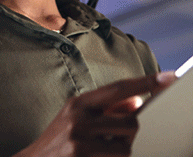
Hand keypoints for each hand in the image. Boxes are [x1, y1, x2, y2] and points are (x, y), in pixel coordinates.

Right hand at [13, 72, 176, 156]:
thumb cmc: (58, 141)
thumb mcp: (77, 119)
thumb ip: (106, 110)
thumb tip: (136, 103)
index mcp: (79, 103)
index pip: (118, 88)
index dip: (145, 82)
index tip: (167, 78)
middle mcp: (79, 118)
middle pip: (131, 121)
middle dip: (130, 132)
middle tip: (112, 138)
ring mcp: (80, 140)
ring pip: (127, 145)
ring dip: (122, 150)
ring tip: (101, 151)